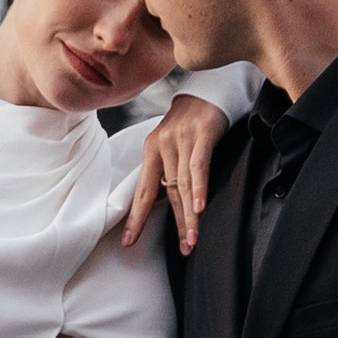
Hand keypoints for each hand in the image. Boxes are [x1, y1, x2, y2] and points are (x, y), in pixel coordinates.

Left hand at [122, 90, 231, 253]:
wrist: (208, 88)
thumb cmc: (190, 122)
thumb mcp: (172, 144)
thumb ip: (168, 171)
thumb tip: (166, 205)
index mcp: (151, 150)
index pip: (143, 191)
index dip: (137, 218)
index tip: (129, 242)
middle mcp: (162, 145)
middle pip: (167, 193)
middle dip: (174, 225)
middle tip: (182, 249)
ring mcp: (182, 139)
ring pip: (184, 185)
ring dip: (189, 216)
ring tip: (192, 240)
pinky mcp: (202, 134)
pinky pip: (199, 166)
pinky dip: (199, 188)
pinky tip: (199, 208)